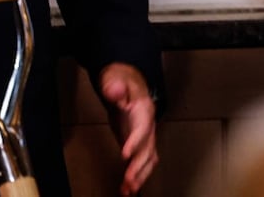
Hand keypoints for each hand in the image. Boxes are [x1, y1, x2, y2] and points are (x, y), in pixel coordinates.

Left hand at [98, 63, 156, 194]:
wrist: (126, 82)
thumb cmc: (121, 80)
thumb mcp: (115, 78)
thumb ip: (115, 86)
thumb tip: (115, 91)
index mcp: (144, 109)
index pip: (143, 127)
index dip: (136, 141)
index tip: (125, 154)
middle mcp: (148, 124)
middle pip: (148, 147)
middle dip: (139, 166)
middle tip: (129, 179)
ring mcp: (144, 135)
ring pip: (148, 158)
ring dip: (140, 175)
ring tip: (129, 189)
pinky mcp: (137, 143)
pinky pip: (141, 161)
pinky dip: (136, 175)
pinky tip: (127, 188)